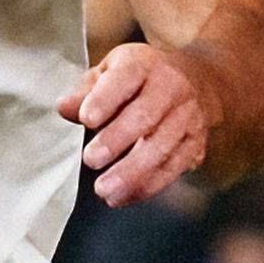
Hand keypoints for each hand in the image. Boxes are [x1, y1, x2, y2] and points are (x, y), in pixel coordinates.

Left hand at [64, 40, 213, 204]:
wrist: (199, 81)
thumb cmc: (142, 79)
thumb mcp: (112, 72)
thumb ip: (86, 91)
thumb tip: (64, 107)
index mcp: (144, 65)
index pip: (126, 78)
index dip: (106, 98)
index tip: (86, 118)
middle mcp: (171, 88)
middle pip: (145, 115)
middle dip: (117, 139)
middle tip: (91, 159)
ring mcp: (187, 117)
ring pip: (161, 147)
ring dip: (132, 172)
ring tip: (104, 190)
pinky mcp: (195, 144)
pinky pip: (172, 168)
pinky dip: (146, 186)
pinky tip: (122, 197)